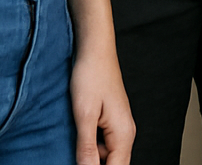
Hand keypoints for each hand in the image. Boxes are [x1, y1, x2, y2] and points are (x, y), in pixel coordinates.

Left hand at [70, 44, 135, 164]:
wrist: (95, 49)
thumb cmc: (91, 75)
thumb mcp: (84, 115)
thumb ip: (86, 149)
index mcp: (123, 134)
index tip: (82, 164)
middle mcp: (126, 133)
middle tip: (76, 156)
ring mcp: (120, 127)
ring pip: (108, 157)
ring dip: (92, 159)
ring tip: (74, 146)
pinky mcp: (112, 122)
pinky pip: (103, 145)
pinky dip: (91, 148)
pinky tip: (78, 139)